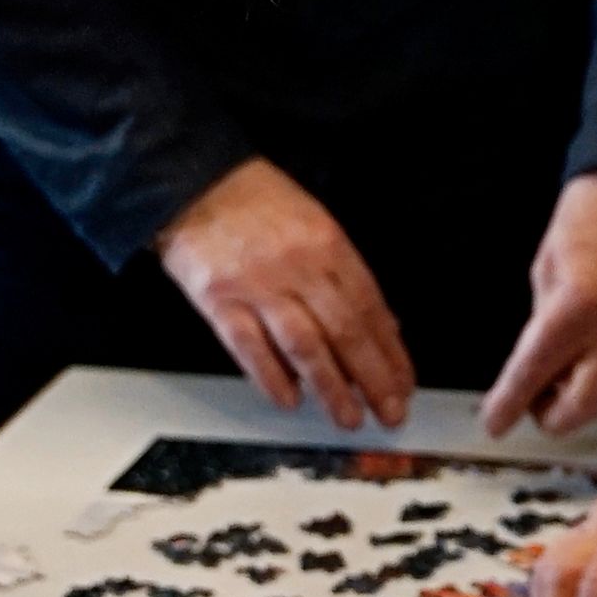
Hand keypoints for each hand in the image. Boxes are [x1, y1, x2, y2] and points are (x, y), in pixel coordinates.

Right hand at [159, 158, 415, 426]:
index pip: (370, 307)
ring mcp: (257, 285)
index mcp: (327, 244)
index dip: (391, 351)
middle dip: (373, 378)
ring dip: (331, 388)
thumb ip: (345, 273)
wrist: (193, 179)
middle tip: (390, 412)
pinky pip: (250, 347)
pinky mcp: (219, 300)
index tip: (403, 382)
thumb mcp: (314, 221)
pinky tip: (290, 400)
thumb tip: (378, 324)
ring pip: (304, 346)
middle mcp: (298, 267)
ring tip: (348, 417)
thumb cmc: (256, 201)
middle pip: (345, 332)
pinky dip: (272, 378)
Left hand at [479, 173, 596, 437]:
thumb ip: (541, 322)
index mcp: (576, 310)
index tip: (494, 424)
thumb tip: (535, 368)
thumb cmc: (590, 215)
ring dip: (579, 399)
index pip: (532, 376)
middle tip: (532, 396)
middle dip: (549, 414)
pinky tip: (592, 358)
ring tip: (562, 374)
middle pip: (578, 410)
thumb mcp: (547, 268)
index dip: (507, 406)